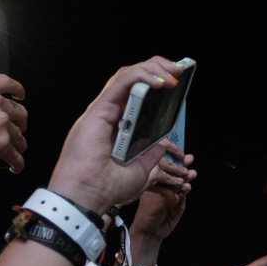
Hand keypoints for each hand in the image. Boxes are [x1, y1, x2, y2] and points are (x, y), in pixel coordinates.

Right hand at [0, 74, 29, 188]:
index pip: (4, 82)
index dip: (16, 88)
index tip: (20, 94)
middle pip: (18, 110)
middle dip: (19, 121)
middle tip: (15, 129)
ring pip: (19, 134)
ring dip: (18, 144)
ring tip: (13, 151)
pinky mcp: (2, 143)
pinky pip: (16, 155)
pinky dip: (16, 163)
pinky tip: (14, 166)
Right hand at [47, 58, 183, 212]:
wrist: (88, 196)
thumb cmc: (106, 187)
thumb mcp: (139, 170)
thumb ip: (149, 153)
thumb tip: (162, 143)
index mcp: (117, 127)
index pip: (136, 94)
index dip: (155, 83)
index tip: (176, 83)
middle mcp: (109, 114)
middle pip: (132, 79)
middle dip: (157, 68)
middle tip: (178, 71)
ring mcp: (103, 111)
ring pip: (127, 76)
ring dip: (152, 69)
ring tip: (173, 73)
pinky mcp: (99, 110)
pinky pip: (121, 83)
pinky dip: (140, 77)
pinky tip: (158, 83)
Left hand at [130, 152, 195, 241]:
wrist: (149, 234)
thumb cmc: (145, 217)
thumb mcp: (152, 205)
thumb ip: (165, 199)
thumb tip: (176, 192)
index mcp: (155, 184)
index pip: (164, 170)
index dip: (171, 162)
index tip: (177, 154)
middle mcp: (165, 189)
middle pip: (175, 175)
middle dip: (182, 167)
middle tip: (189, 159)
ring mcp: (173, 197)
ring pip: (181, 185)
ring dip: (186, 179)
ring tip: (191, 174)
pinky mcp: (179, 206)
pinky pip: (183, 197)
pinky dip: (184, 193)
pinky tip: (186, 189)